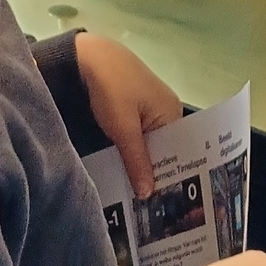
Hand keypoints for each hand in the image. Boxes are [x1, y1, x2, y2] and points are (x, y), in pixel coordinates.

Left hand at [72, 33, 181, 199]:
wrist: (86, 58)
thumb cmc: (112, 89)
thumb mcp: (123, 129)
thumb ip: (137, 161)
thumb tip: (149, 195)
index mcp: (172, 113)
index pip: (178, 151)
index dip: (171, 175)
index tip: (163, 204)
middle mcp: (166, 111)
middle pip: (164, 149)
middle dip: (154, 172)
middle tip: (147, 206)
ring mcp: (149, 109)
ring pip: (149, 144)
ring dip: (140, 163)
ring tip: (135, 195)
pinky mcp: (133, 108)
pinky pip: (139, 136)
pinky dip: (132, 151)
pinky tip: (124, 169)